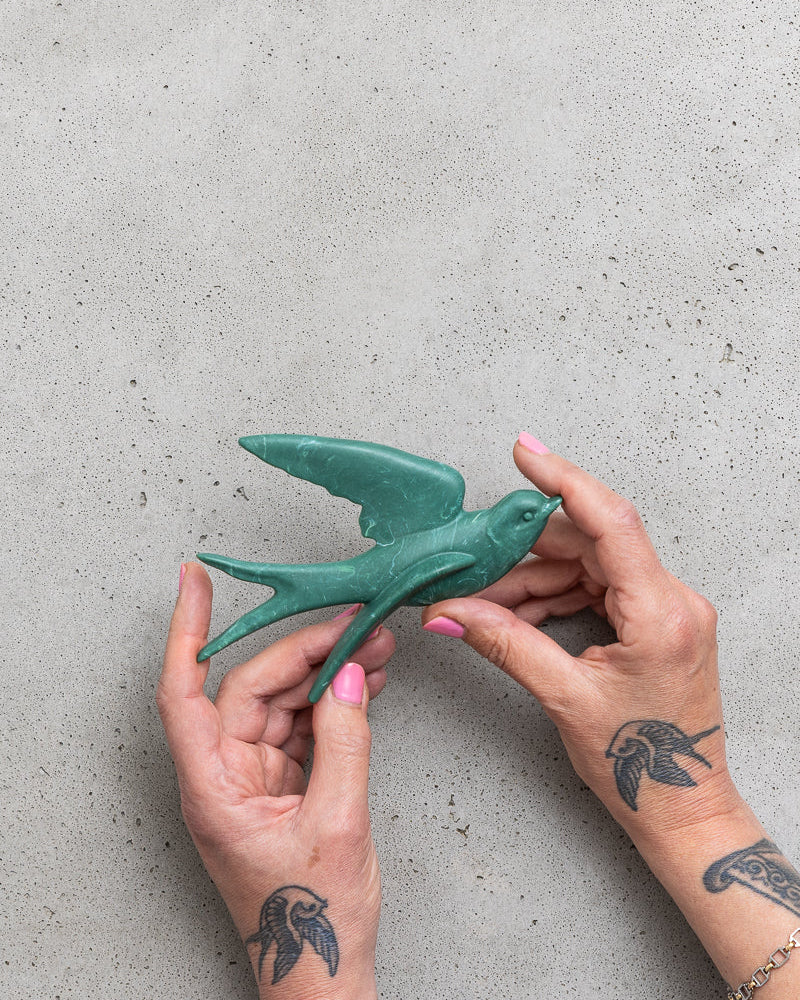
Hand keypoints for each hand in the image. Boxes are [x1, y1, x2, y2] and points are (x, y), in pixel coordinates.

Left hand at [157, 563, 393, 999]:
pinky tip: (367, 683)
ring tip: (378, 648)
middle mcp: (224, 778)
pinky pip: (300, 727)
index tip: (195, 578)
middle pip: (252, 688)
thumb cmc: (315, 923)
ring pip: (280, 703)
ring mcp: (252, 782)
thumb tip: (351, 676)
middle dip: (307, 650)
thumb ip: (344, 741)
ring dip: (327, 673)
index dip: (188, 629)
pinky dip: (333, 702)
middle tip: (360, 625)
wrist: (325, 977)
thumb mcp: (337, 824)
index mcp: (212, 788)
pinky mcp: (280, 787)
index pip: (186, 690)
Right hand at [422, 437, 737, 837]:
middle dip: (522, 553)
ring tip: (483, 602)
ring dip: (531, 580)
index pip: (610, 522)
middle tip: (469, 564)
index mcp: (661, 614)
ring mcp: (666, 609)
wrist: (682, 808)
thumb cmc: (642, 766)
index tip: (524, 454)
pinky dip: (553, 596)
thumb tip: (451, 611)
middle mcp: (672, 601)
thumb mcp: (565, 698)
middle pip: (587, 544)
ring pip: (586, 566)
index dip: (562, 481)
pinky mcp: (655, 620)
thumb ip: (504, 642)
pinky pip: (595, 587)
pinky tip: (515, 613)